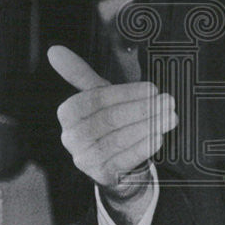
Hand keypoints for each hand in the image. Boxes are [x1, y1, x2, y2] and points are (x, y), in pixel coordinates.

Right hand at [47, 45, 176, 194]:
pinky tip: (159, 137)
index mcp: (68, 113)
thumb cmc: (106, 123)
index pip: (96, 99)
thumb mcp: (96, 96)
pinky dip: (144, 147)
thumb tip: (54, 50)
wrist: (113, 163)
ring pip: (119, 139)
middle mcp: (71, 137)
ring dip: (148, 126)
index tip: (152, 88)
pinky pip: (125, 159)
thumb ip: (78, 73)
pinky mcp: (101, 174)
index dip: (125, 93)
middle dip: (142, 109)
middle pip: (109, 119)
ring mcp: (85, 158)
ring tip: (170, 116)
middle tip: (167, 101)